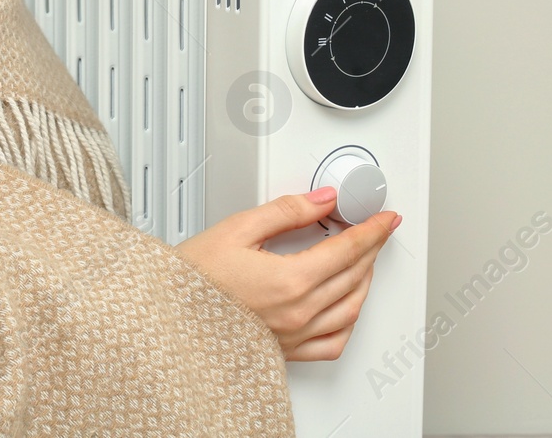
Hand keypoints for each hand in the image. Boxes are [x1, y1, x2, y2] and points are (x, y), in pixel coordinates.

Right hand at [172, 189, 399, 361]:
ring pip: (351, 310)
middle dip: (371, 248)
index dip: (372, 229)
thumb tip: (323, 199)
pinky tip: (347, 307)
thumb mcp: (237, 228)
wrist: (166, 318)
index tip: (385, 218)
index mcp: (289, 281)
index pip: (348, 249)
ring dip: (365, 281)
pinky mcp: (285, 352)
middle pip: (355, 276)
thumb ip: (287, 211)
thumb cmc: (192, 278)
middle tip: (376, 229)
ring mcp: (294, 336)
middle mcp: (297, 313)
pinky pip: (333, 344)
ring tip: (364, 261)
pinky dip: (349, 322)